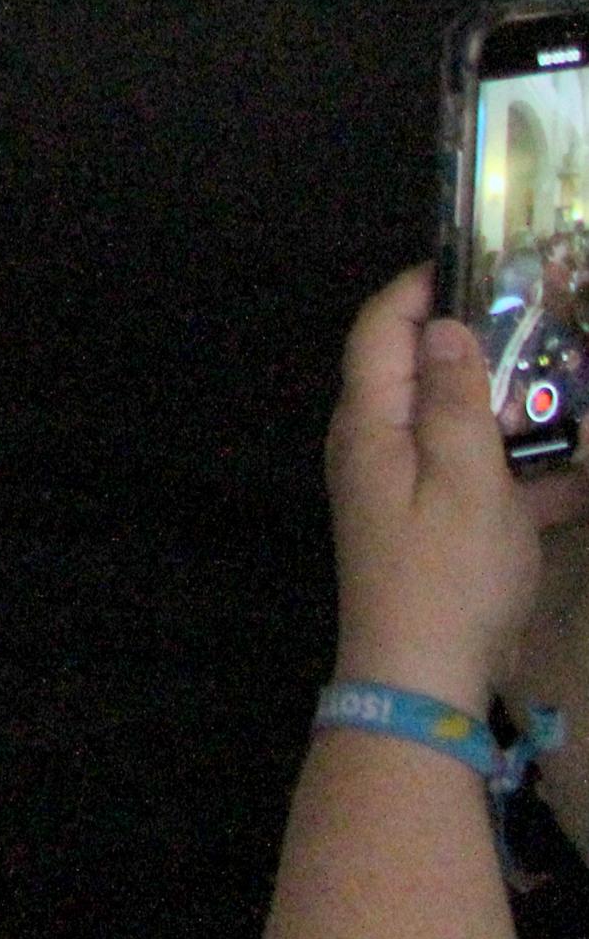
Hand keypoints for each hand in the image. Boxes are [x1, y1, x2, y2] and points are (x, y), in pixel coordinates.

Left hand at [325, 268, 588, 714]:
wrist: (424, 678)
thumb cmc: (445, 573)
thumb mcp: (464, 479)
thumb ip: (453, 400)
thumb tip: (442, 328)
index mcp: (371, 423)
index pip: (381, 330)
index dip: (419, 289)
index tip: (470, 260)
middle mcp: (377, 446)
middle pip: (419, 370)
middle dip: (477, 341)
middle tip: (539, 314)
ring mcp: (406, 488)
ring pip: (460, 424)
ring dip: (511, 406)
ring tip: (571, 379)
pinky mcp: (439, 527)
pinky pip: (484, 479)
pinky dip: (527, 470)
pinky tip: (581, 469)